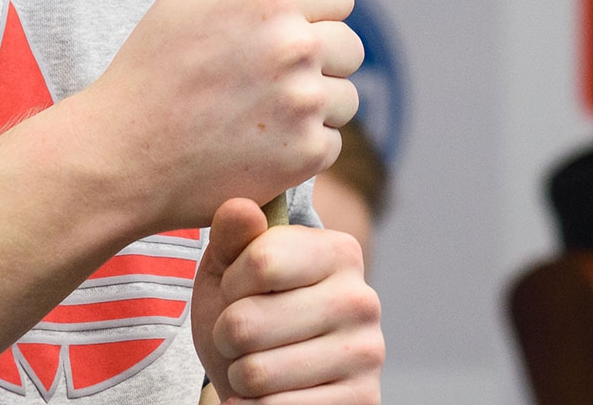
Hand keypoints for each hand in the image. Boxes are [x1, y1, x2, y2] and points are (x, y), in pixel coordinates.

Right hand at [69, 0, 362, 229]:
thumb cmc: (155, 62)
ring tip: (256, 111)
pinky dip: (302, 145)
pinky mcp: (305, 156)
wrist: (122, 152)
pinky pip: (331, 142)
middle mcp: (296, 46)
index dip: (308, 10)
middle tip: (261, 75)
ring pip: (345, 96)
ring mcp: (303, 104)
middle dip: (315, 57)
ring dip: (313, 103)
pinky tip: (257, 142)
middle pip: (349, 46)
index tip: (275, 29)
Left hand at [193, 198, 383, 402]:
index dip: (232, 285)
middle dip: (227, 336)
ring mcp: (366, 355)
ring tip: (254, 364)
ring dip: (238, 375)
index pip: (260, 262)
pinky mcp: (362, 401)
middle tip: (240, 337)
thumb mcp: (231, 267)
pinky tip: (263, 397)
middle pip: (248, 323)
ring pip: (256, 373)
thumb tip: (242, 207)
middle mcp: (363, 299)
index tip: (239, 291)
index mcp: (339, 252)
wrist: (269, 381)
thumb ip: (233, 234)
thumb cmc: (248, 312)